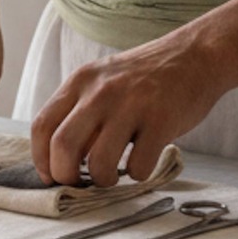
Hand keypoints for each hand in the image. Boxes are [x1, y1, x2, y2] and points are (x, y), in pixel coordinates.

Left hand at [31, 28, 225, 186]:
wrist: (196, 55)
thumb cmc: (146, 78)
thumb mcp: (104, 82)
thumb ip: (81, 113)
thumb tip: (61, 160)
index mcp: (80, 81)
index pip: (42, 126)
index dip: (41, 159)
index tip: (51, 176)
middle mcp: (100, 91)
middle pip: (62, 146)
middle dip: (66, 176)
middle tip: (81, 183)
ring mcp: (131, 105)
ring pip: (98, 163)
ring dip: (104, 181)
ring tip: (114, 175)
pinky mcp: (161, 120)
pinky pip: (138, 166)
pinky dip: (138, 175)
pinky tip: (144, 161)